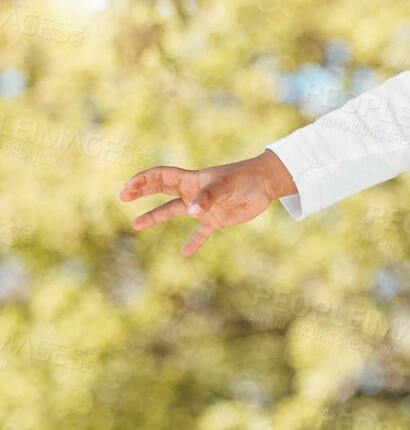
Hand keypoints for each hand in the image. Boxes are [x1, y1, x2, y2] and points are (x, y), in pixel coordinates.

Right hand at [120, 150, 295, 255]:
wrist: (265, 185)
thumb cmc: (244, 179)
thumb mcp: (226, 185)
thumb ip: (208, 196)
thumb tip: (193, 211)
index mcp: (192, 180)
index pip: (161, 177)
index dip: (144, 180)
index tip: (128, 188)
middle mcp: (193, 193)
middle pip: (162, 191)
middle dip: (142, 191)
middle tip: (124, 196)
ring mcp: (203, 207)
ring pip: (174, 212)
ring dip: (154, 217)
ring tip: (135, 224)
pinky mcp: (216, 220)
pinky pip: (201, 233)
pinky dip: (193, 242)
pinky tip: (185, 252)